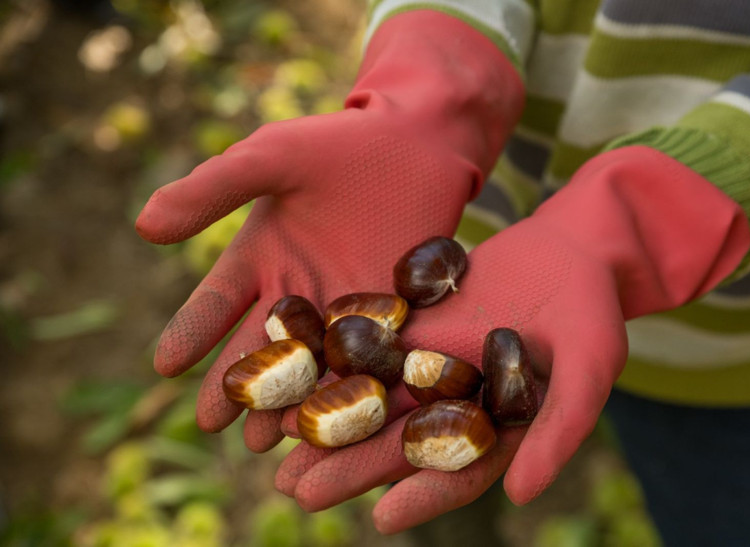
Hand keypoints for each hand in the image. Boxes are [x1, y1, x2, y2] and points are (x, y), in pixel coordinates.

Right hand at [134, 11, 523, 451]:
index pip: (217, 304)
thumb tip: (143, 227)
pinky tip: (339, 419)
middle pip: (260, 347)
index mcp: (261, 258)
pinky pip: (366, 359)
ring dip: (288, 400)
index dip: (191, 332)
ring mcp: (344, 309)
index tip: (166, 364)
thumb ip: (213, 190)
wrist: (416, 142)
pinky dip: (350, 389)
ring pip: (310, 365)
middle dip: (236, 384)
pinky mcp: (391, 316)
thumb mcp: (270, 159)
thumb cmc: (338, 143)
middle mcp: (297, 292)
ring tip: (267, 437)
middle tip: (213, 422)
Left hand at [275, 146, 749, 531]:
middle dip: (351, 467)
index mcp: (499, 429)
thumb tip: (520, 496)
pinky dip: (333, 361)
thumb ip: (558, 429)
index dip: (423, 496)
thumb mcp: (590, 366)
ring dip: (328, 422)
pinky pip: (368, 345)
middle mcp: (457, 405)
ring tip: (275, 444)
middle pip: (400, 442)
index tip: (381, 518)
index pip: (459, 472)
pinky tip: (294, 371)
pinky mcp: (412, 327)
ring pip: (373, 398)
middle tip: (299, 492)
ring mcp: (431, 365)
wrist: (570, 247)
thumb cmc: (591, 311)